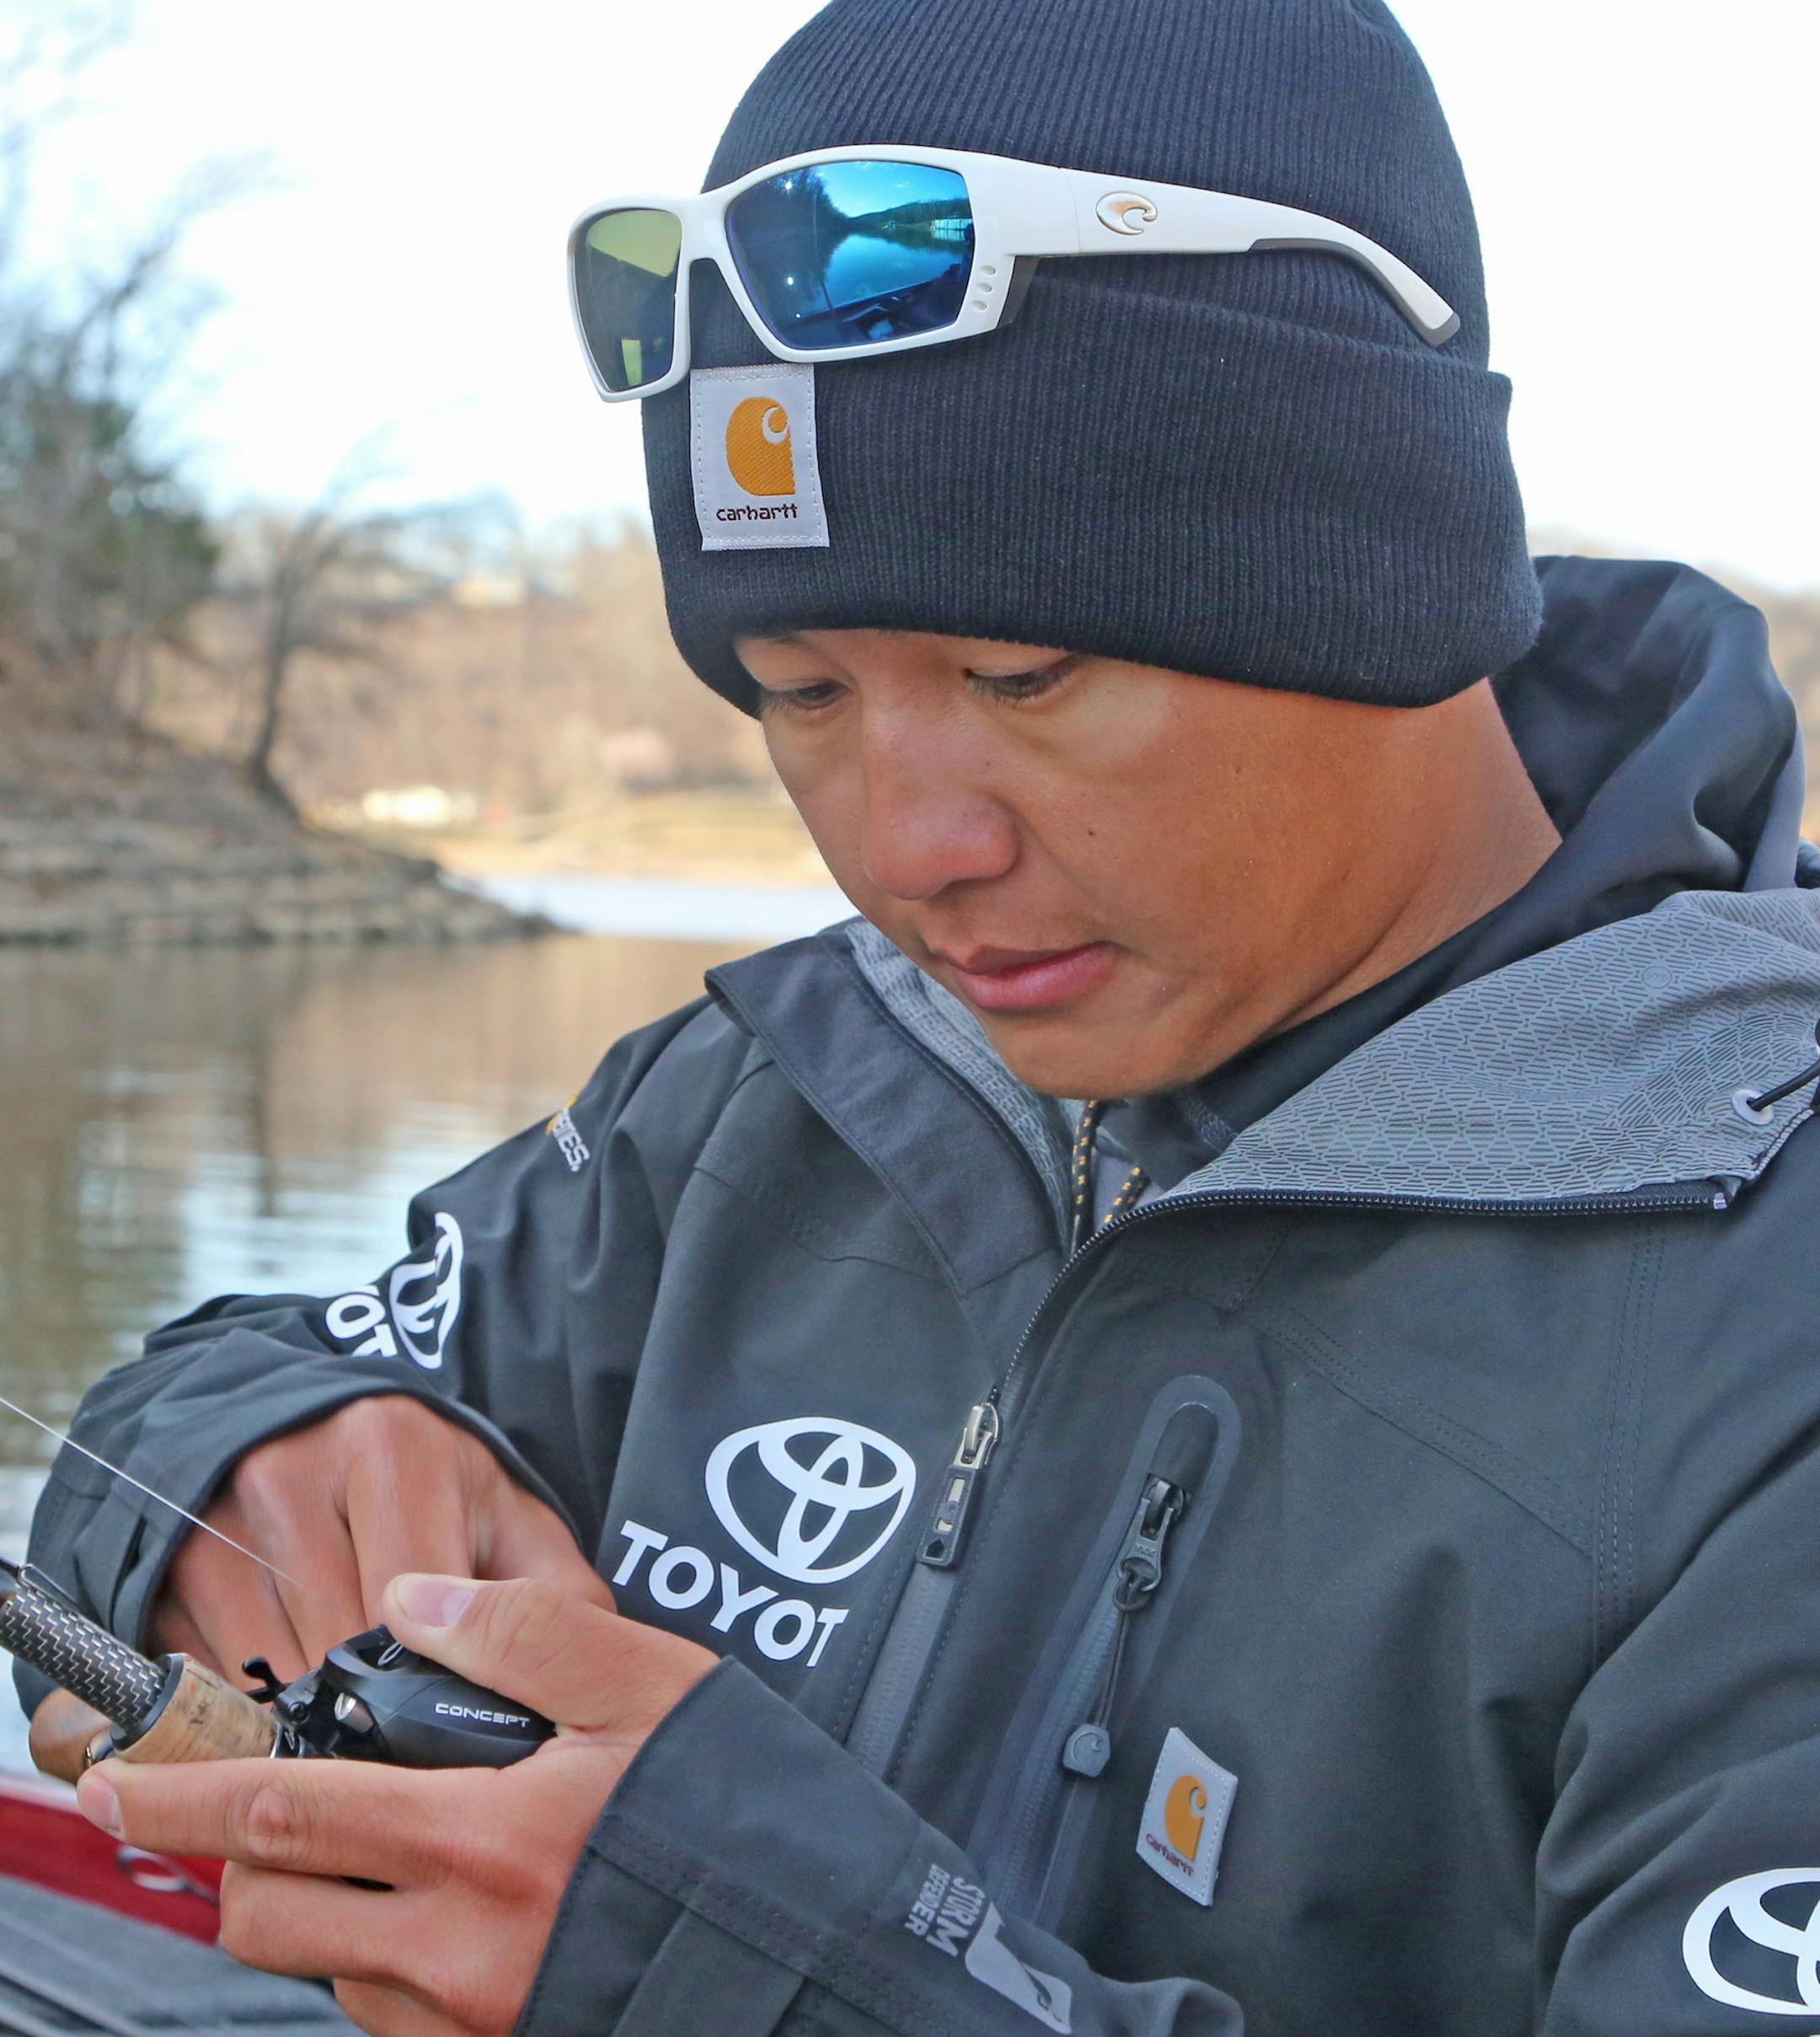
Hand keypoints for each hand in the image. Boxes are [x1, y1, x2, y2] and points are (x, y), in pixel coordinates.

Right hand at [32, 1396, 611, 1784]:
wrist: (318, 1429)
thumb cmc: (434, 1491)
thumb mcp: (509, 1521)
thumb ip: (555, 1599)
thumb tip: (569, 1694)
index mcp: (391, 1450)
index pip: (399, 1609)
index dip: (424, 1689)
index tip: (446, 1741)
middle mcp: (288, 1471)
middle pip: (322, 1651)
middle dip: (364, 1719)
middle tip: (400, 1768)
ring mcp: (211, 1515)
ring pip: (252, 1678)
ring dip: (298, 1727)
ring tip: (345, 1747)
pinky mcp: (159, 1567)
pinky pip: (192, 1682)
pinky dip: (236, 1719)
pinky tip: (282, 1721)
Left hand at [74, 1573, 717, 2036]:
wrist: (835, 1961)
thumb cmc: (752, 1820)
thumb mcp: (655, 1687)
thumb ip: (525, 1633)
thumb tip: (413, 1603)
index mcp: (477, 1839)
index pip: (282, 1810)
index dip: (180, 1793)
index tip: (114, 1782)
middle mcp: (453, 1949)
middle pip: (266, 1912)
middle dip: (235, 1855)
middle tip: (270, 1804)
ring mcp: (472, 2022)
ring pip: (323, 1969)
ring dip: (319, 1907)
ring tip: (394, 1851)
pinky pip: (389, 2019)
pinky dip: (382, 1962)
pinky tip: (455, 1911)